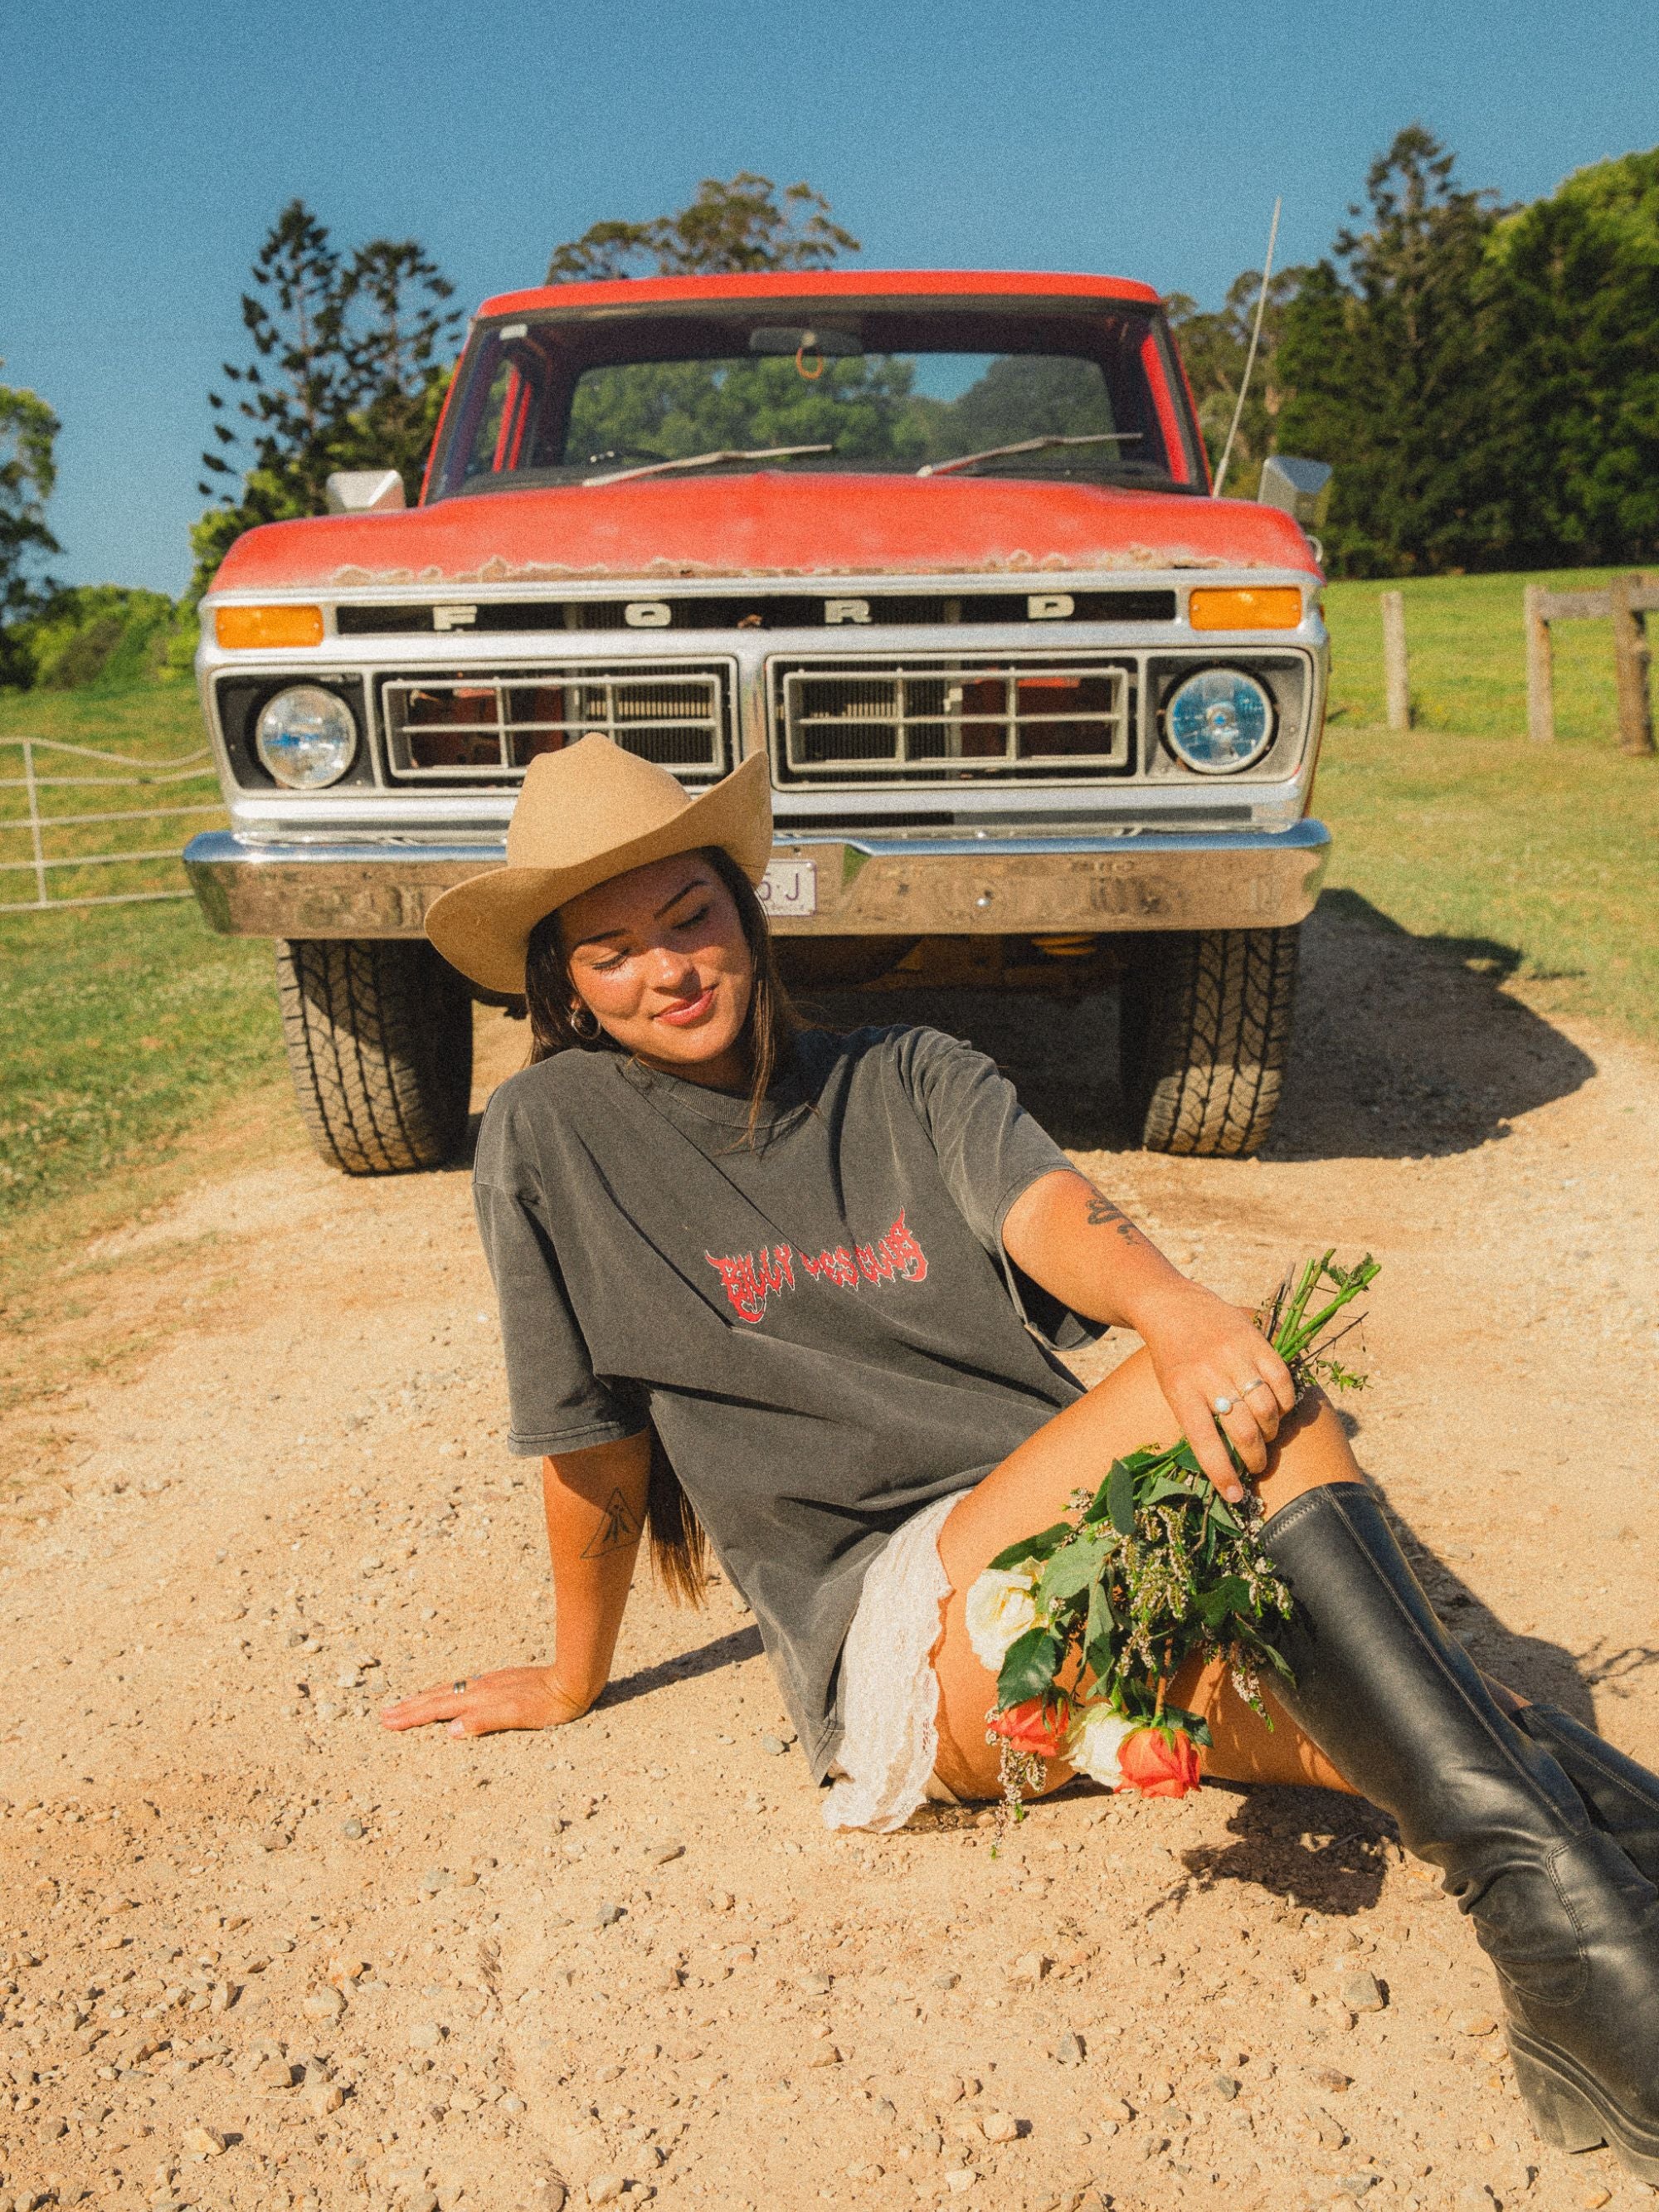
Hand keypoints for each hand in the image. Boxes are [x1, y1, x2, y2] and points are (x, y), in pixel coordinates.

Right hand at [379, 1665, 591, 1739]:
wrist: (572, 1681)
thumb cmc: (548, 1705)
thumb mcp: (517, 1717)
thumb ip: (484, 1722)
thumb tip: (450, 1730)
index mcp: (480, 1698)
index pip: (438, 1708)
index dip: (412, 1716)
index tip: (388, 1721)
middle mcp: (480, 1688)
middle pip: (437, 1697)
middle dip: (410, 1707)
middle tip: (384, 1714)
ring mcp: (489, 1684)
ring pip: (448, 1690)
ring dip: (424, 1698)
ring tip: (406, 1704)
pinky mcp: (500, 1683)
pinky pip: (462, 1688)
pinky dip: (445, 1693)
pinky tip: (448, 1696)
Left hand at [1131, 1281, 1296, 1500]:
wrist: (1172, 1306)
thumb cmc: (1172, 1359)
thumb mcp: (1172, 1390)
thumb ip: (1198, 1419)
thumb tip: (1227, 1465)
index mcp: (1181, 1391)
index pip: (1205, 1442)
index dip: (1222, 1473)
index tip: (1236, 1496)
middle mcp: (1208, 1374)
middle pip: (1243, 1430)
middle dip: (1255, 1458)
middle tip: (1256, 1466)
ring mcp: (1233, 1356)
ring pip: (1267, 1409)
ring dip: (1271, 1432)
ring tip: (1266, 1436)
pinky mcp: (1255, 1341)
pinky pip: (1282, 1381)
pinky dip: (1285, 1403)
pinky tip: (1279, 1410)